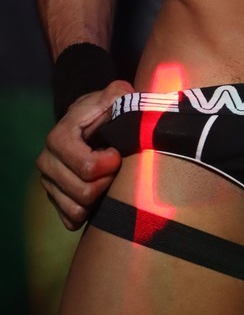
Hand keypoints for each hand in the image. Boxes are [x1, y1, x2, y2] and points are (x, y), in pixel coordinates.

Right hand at [36, 79, 132, 229]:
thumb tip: (126, 98)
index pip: (87, 168)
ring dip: (98, 197)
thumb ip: (120, 94)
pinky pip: (70, 220)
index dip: (108, 164)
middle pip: (83, 192)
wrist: (90, 123)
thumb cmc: (105, 111)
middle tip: (114, 168)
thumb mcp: (115, 96)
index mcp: (59, 138)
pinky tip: (97, 193)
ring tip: (106, 178)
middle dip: (106, 182)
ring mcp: (48, 182)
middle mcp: (47, 162)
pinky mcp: (53, 199)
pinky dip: (88, 212)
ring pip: (77, 209)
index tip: (116, 154)